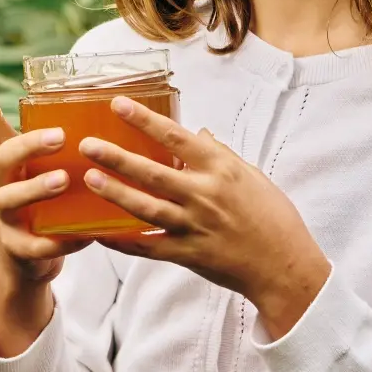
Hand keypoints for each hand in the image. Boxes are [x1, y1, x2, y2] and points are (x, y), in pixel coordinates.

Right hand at [0, 66, 93, 358]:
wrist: (32, 261)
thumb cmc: (51, 205)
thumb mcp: (55, 171)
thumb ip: (75, 149)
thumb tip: (124, 110)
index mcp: (11, 160)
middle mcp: (2, 183)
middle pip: (4, 157)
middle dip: (29, 145)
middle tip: (60, 137)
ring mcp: (6, 217)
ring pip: (12, 199)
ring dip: (38, 188)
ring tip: (65, 180)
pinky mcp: (17, 248)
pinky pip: (36, 245)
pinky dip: (61, 241)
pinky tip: (84, 237)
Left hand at [80, 98, 331, 337]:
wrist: (284, 266)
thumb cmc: (273, 218)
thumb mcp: (252, 176)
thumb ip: (221, 155)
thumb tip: (198, 133)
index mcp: (222, 170)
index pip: (177, 138)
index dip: (145, 120)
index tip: (118, 105)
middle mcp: (205, 195)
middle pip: (153, 173)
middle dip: (117, 157)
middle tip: (87, 145)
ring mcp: (194, 227)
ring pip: (146, 208)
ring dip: (115, 194)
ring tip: (90, 180)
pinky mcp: (187, 255)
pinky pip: (148, 246)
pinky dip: (123, 241)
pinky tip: (99, 233)